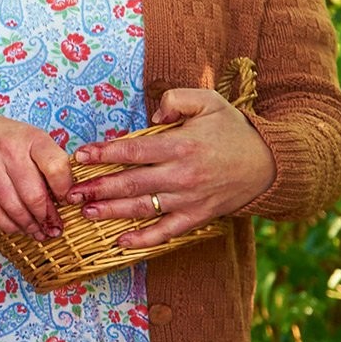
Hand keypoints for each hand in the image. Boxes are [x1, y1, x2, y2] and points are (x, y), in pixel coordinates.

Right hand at [0, 106, 74, 241]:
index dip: (65, 190)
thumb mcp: (32, 139)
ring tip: (37, 232)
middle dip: (46, 217)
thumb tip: (65, 199)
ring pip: (13, 207)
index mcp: (31, 138)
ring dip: (29, 225)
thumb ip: (50, 163)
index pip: (56, 167)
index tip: (66, 201)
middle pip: (34, 195)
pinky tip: (16, 227)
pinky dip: (8, 225)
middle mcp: (8, 149)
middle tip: (53, 227)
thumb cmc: (5, 139)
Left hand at [68, 87, 276, 247]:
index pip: (133, 150)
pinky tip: (121, 242)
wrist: (270, 164)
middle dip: (98, 188)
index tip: (80, 157)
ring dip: (112, 212)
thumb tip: (153, 113)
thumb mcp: (208, 102)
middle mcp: (182, 175)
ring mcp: (189, 199)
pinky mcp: (198, 217)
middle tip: (71, 193)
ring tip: (87, 213)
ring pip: (144, 208)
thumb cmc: (233, 130)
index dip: (104, 154)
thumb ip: (176, 99)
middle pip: (131, 183)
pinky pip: (167, 231)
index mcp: (181, 145)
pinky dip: (144, 239)